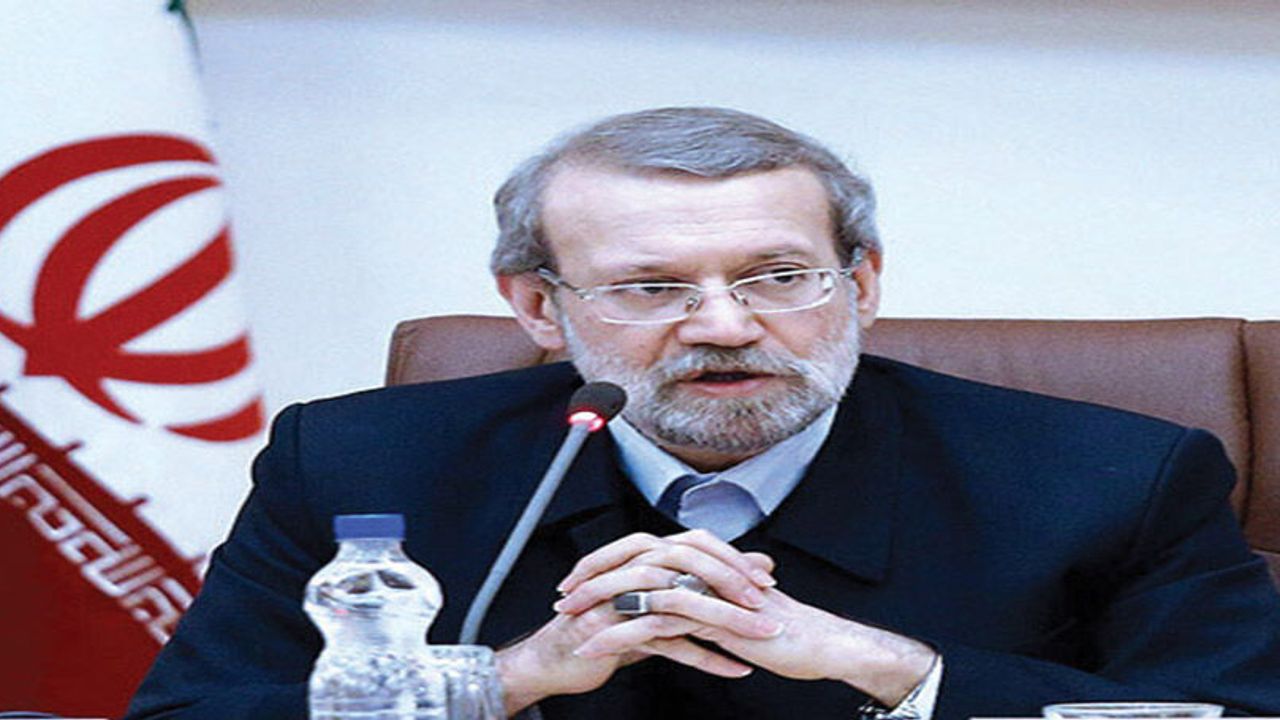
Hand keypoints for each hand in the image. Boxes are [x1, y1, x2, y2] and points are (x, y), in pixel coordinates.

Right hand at [495, 530, 776, 714]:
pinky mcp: (615, 633)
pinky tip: (735, 668)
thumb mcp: (660, 600)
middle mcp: (632, 572)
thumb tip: (755, 564)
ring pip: (682, 604)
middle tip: (766, 603)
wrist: (557, 658)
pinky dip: (705, 657)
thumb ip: (704, 581)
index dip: (731, 559)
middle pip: (690, 566)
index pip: (695, 544)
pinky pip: (668, 644)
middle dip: (732, 583)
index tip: (766, 578)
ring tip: (760, 637)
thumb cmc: (609, 627)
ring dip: (727, 621)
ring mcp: (622, 601)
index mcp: (643, 557)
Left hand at [559, 530, 936, 706]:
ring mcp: (707, 588)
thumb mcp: (731, 611)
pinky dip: (621, 632)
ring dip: (598, 603)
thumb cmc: (781, 630)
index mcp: (704, 560)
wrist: (821, 644)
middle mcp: (702, 566)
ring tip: (569, 620)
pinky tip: (597, 645)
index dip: (608, 560)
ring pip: (639, 587)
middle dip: (593, 575)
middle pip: (634, 558)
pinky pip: (656, 621)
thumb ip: (704, 599)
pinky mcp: (712, 616)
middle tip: (563, 593)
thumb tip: (677, 601)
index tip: (579, 578)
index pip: (644, 549)